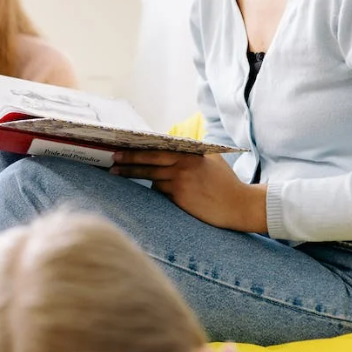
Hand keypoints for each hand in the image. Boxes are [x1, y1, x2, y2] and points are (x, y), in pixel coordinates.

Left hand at [110, 151, 267, 232]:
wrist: (239, 205)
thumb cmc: (226, 183)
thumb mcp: (212, 160)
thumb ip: (193, 153)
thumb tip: (174, 146)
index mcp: (190, 154)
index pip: (158, 149)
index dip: (139, 148)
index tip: (122, 147)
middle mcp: (183, 166)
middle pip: (148, 161)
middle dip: (128, 161)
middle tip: (112, 161)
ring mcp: (181, 182)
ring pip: (151, 178)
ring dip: (135, 176)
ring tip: (116, 174)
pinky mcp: (180, 198)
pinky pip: (160, 193)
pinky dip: (156, 191)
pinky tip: (151, 190)